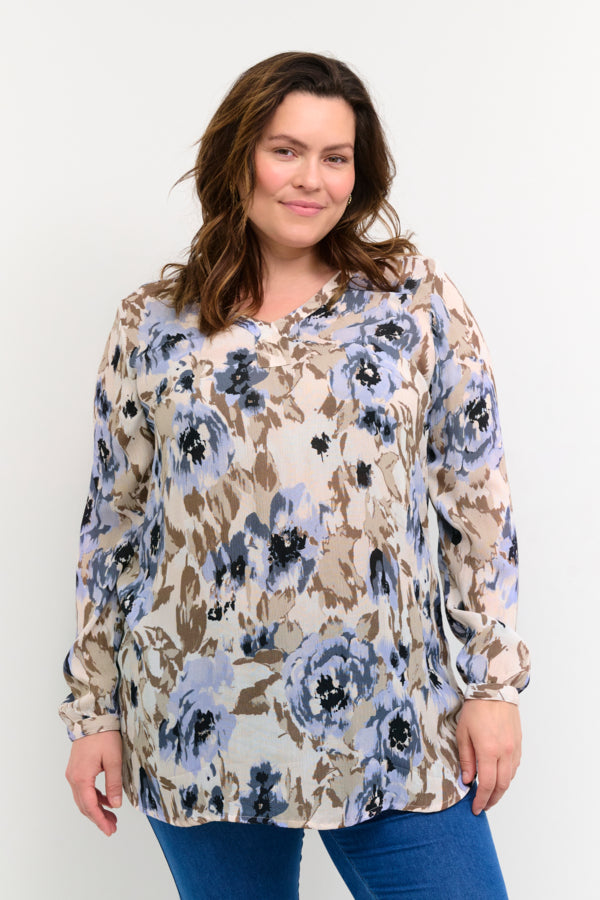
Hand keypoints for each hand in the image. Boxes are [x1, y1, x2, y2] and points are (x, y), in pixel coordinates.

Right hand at [64, 731, 122, 835]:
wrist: (92, 718)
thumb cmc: (104, 736)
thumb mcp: (113, 760)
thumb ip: (114, 784)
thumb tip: (115, 805)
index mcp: (81, 778)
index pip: (90, 806)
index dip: (100, 820)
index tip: (109, 830)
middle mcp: (73, 778)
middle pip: (84, 805)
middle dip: (98, 818)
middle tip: (112, 827)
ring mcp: (73, 773)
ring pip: (83, 798)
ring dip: (96, 809)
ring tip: (111, 816)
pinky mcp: (76, 769)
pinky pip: (83, 789)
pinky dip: (94, 797)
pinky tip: (105, 800)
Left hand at [456, 698, 521, 815]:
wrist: (494, 689)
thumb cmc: (475, 709)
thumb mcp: (463, 733)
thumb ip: (465, 759)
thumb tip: (467, 780)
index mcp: (488, 751)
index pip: (486, 785)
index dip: (481, 800)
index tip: (476, 808)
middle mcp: (504, 752)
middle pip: (501, 786)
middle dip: (492, 799)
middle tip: (483, 806)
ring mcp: (514, 749)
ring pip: (510, 778)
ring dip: (501, 789)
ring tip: (489, 794)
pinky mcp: (519, 744)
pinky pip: (515, 766)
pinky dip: (507, 776)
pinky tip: (499, 777)